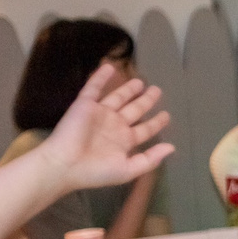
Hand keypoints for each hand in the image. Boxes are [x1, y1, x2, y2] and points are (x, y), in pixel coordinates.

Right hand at [39, 62, 174, 188]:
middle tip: (157, 90)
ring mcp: (99, 114)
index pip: (144, 129)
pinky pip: (93, 88)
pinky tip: (109, 67)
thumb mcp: (128, 170)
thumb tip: (172, 148)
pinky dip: (100, 77)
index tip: (166, 115)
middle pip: (134, 110)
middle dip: (146, 101)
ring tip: (140, 82)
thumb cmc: (96, 171)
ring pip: (118, 97)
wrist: (65, 165)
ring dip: (128, 89)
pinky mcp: (84, 105)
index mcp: (124, 141)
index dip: (156, 123)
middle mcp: (114, 125)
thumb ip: (151, 159)